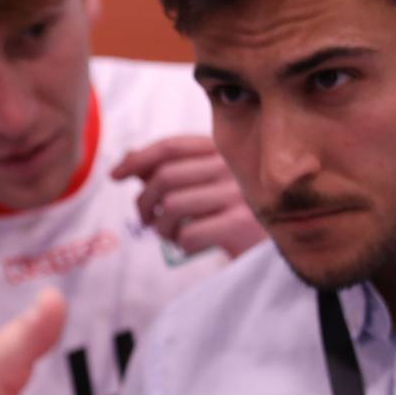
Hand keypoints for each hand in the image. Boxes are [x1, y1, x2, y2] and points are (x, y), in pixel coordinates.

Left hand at [112, 136, 264, 257]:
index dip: (138, 159)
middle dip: (143, 202)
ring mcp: (239, 194)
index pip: (172, 146)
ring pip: (171, 206)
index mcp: (224, 151)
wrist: (280, 248)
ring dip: (161, 227)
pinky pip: (187, 233)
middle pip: (165, 176)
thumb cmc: (236, 214)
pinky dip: (179, 244)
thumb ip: (172, 170)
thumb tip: (128, 156)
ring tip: (170, 234)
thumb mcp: (206, 186)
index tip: (115, 174)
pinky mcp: (241, 224)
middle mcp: (234, 167)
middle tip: (144, 221)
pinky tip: (190, 245)